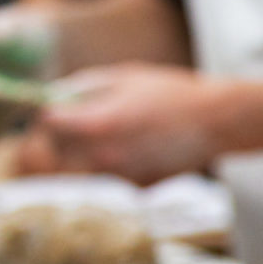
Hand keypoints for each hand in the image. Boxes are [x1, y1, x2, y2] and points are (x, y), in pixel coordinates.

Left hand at [20, 63, 219, 183]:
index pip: (46, 124)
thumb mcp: (124, 76)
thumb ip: (84, 87)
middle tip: (70, 125)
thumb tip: (56, 95)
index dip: (45, 114)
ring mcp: (122, 175)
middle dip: (58, 139)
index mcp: (97, 123)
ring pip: (83, 169)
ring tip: (110, 135)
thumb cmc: (173, 92)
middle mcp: (105, 155)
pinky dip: (115, 165)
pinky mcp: (139, 187)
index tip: (51, 109)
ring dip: (85, 154)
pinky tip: (137, 148)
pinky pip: (113, 177)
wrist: (218, 121)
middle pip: (57, 153)